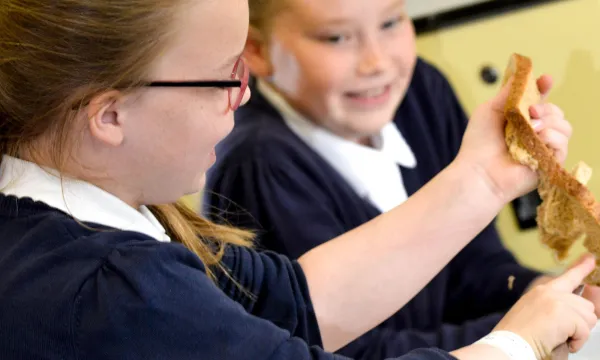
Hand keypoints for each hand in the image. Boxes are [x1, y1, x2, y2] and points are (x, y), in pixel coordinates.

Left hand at [456, 75, 572, 203]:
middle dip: (546, 108)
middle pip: (556, 112)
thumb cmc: (478, 144)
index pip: (540, 100)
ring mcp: (543, 148)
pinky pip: (563, 144)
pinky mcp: (550, 164)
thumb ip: (507, 94)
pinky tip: (537, 138)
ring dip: (549, 122)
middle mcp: (534, 133)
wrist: (479, 171)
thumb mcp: (489, 111)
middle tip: (531, 112)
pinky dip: (551, 138)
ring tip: (531, 128)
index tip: (545, 80)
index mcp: (521, 120)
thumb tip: (522, 74)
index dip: (544, 88)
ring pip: (564, 126)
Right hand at [494, 254, 597, 358]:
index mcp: (541, 291)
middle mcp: (551, 292)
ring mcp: (558, 301)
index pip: (567, 277)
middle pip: (586, 305)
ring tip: (560, 338)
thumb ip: (554, 309)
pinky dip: (578, 342)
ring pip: (589, 318)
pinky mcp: (564, 314)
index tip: (590, 259)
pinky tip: (564, 343)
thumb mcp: (534, 314)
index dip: (581, 269)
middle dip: (581, 323)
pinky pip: (585, 331)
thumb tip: (580, 313)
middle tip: (565, 334)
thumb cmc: (518, 335)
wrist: (510, 344)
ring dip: (580, 333)